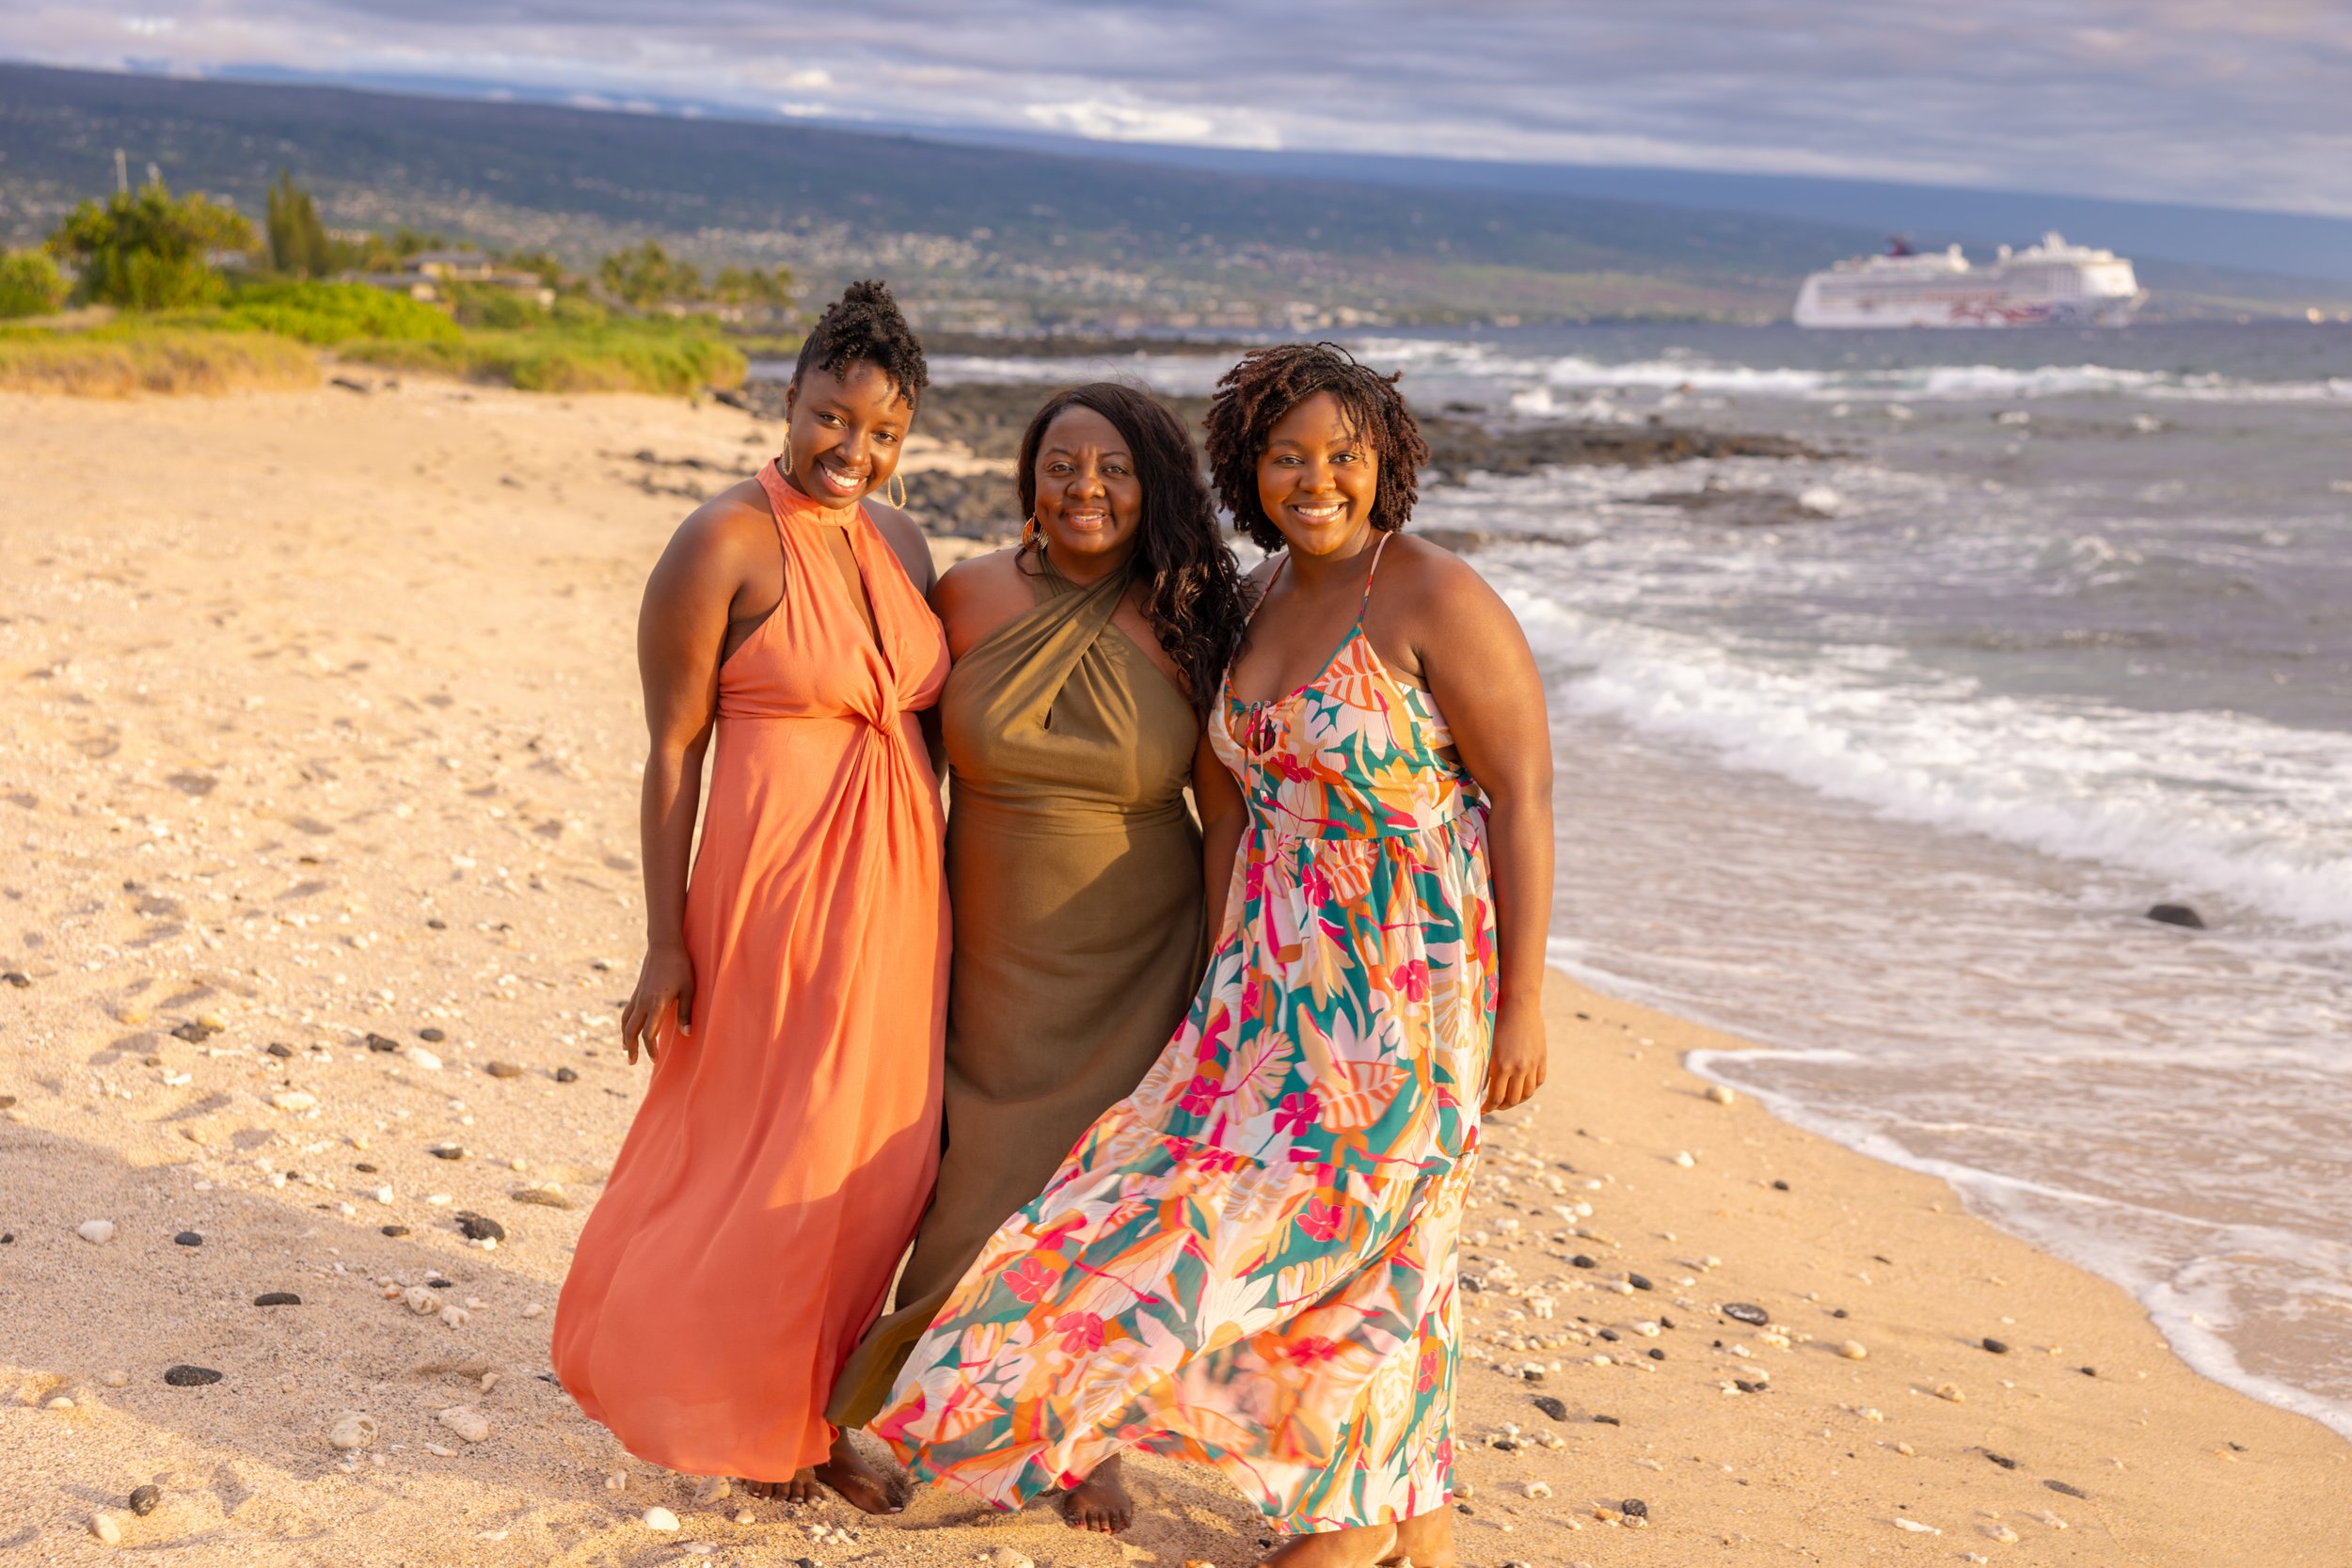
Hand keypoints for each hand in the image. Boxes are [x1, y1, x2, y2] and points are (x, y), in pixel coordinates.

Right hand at [621, 942, 695, 1064]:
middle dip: (632, 1048)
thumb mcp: (688, 990)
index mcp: (656, 1005)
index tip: (654, 1060)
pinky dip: (625, 1023)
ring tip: (626, 1049)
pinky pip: (627, 1011)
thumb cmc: (681, 967)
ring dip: (625, 1036)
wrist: (665, 945)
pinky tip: (628, 1027)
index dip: (650, 1049)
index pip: (649, 1034)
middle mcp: (643, 1003)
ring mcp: (637, 996)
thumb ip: (685, 1013)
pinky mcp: (637, 991)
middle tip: (633, 1062)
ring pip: (626, 1021)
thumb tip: (687, 1034)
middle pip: (632, 1031)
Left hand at [1482, 1004, 1546, 1114]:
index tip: (1482, 1110)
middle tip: (1494, 1106)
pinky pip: (1539, 1081)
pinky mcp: (1542, 1058)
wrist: (1518, 1002)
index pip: (1495, 1097)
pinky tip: (1522, 1087)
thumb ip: (1482, 1067)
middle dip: (1502, 1106)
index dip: (1488, 1107)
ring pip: (1527, 1093)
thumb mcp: (1485, 1044)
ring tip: (1508, 1100)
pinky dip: (1531, 1088)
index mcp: (1501, 1066)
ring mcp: (1532, 1064)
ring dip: (1517, 1100)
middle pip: (1512, 1099)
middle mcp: (1519, 1068)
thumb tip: (1477, 1086)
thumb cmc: (1495, 1020)